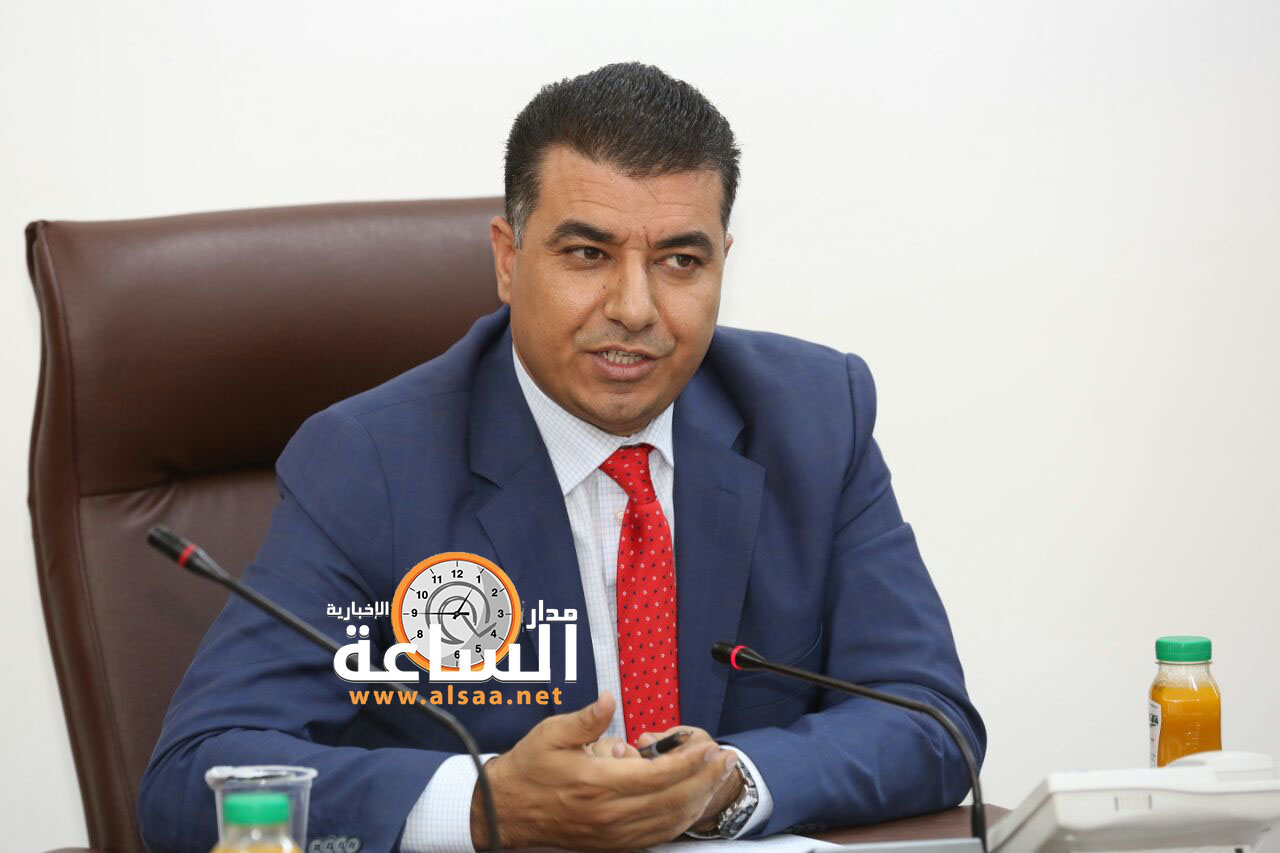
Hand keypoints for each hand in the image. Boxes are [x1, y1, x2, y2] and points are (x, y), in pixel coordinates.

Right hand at [470, 693, 738, 849]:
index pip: (658, 775)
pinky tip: (694, 803)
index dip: (689, 762)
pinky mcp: (613, 844)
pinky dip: (681, 820)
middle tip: (726, 759)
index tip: (708, 746)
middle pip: (673, 800)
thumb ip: (586, 719)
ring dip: (700, 800)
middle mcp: (611, 814)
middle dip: (706, 779)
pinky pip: (657, 835)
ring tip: (719, 778)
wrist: (505, 811)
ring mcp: (614, 834)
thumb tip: (610, 700)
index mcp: (599, 784)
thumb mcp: (551, 733)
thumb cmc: (529, 769)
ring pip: (670, 821)